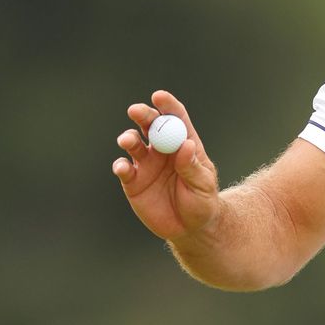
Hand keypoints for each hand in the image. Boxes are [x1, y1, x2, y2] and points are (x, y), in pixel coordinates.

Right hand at [112, 90, 220, 242]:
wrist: (190, 228)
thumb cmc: (203, 202)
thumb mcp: (203, 185)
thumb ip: (192, 166)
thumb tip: (186, 144)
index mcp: (184, 143)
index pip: (175, 118)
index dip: (167, 106)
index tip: (159, 96)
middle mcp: (162, 149)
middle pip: (150, 125)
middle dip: (143, 115)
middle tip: (136, 111)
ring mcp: (146, 164)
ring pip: (133, 144)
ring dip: (129, 139)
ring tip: (129, 141)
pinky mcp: (133, 181)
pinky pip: (124, 170)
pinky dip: (121, 166)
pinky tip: (123, 168)